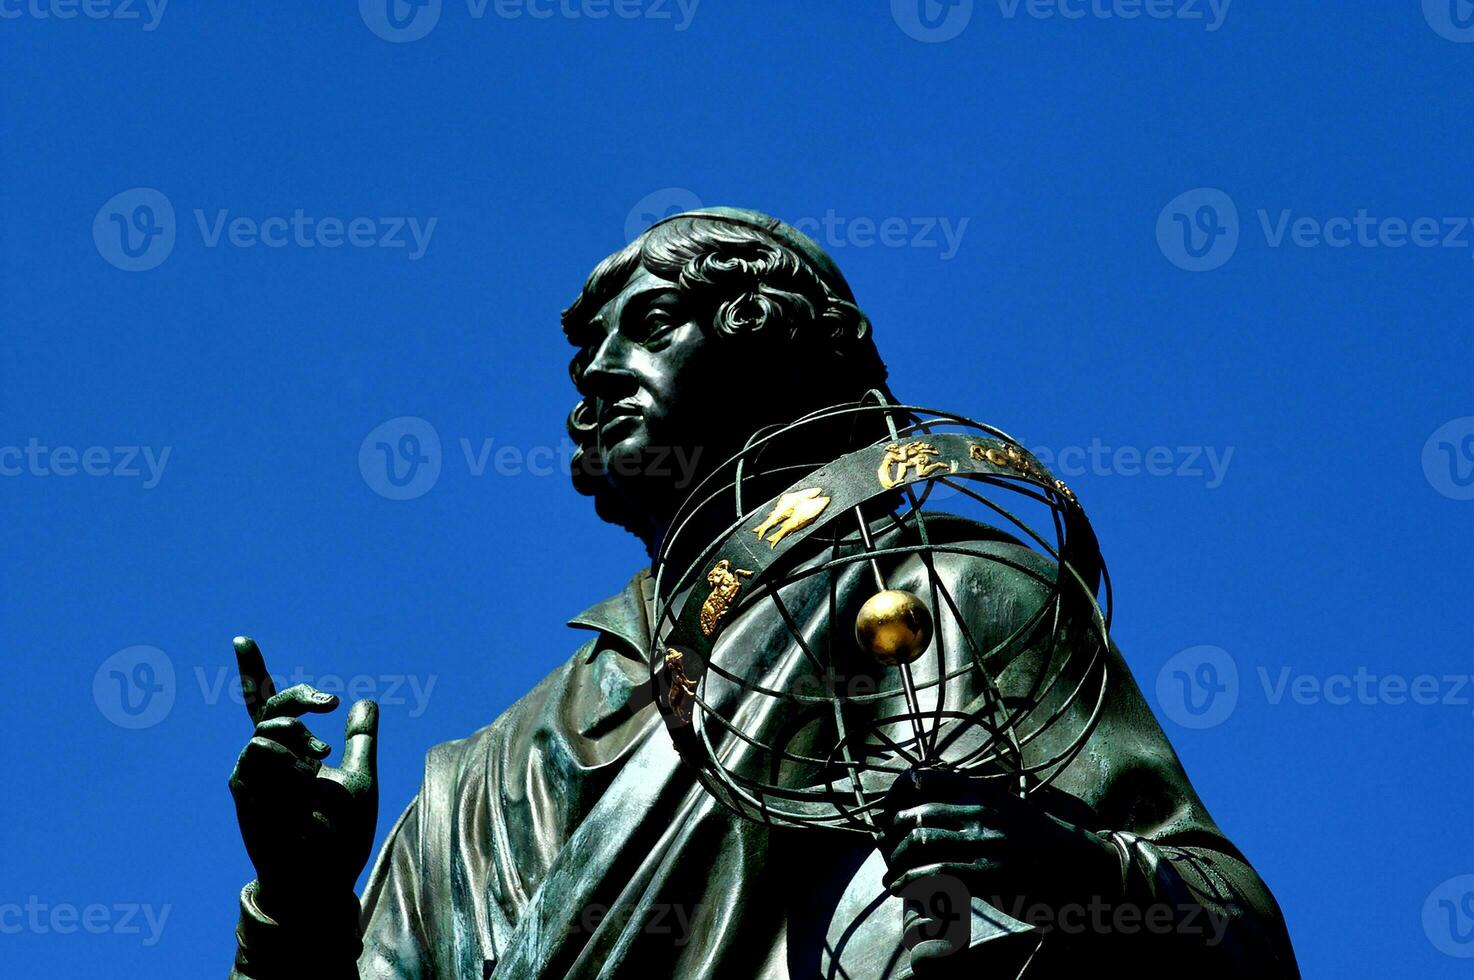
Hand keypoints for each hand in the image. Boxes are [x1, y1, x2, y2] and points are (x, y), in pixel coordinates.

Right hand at [227, 636, 378, 921]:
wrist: (323, 873)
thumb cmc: (340, 834)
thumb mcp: (361, 777)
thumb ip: (362, 739)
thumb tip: (366, 701)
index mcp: (293, 751)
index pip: (269, 704)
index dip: (254, 672)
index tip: (241, 640)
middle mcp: (268, 757)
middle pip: (271, 704)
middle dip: (300, 696)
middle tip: (330, 703)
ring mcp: (252, 772)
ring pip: (268, 727)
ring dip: (300, 736)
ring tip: (319, 761)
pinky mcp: (242, 788)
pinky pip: (257, 751)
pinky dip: (286, 760)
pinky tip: (301, 781)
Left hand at [879, 768, 1122, 917]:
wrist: (1083, 869)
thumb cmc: (1043, 842)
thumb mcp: (1008, 808)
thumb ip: (974, 800)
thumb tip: (929, 798)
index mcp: (985, 792)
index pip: (925, 779)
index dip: (897, 797)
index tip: (886, 815)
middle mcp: (981, 811)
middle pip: (915, 814)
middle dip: (891, 835)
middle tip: (885, 851)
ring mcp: (984, 842)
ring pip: (919, 842)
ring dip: (896, 861)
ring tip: (890, 875)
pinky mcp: (988, 874)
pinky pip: (934, 873)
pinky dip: (909, 881)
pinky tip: (899, 888)